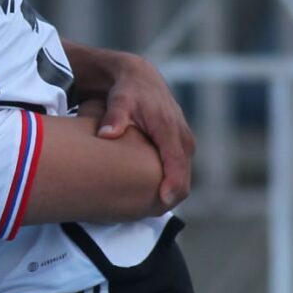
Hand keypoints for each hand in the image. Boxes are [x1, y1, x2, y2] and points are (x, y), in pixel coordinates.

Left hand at [94, 54, 194, 208]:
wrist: (139, 78)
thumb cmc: (127, 91)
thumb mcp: (119, 100)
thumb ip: (114, 117)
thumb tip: (107, 135)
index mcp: (169, 129)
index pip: (176, 163)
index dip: (171, 185)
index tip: (160, 201)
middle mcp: (181, 137)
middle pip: (184, 176)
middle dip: (171, 196)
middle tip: (149, 213)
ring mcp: (183, 142)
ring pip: (184, 176)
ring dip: (171, 192)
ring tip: (149, 209)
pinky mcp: (179, 145)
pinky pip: (179, 170)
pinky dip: (170, 183)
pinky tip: (152, 194)